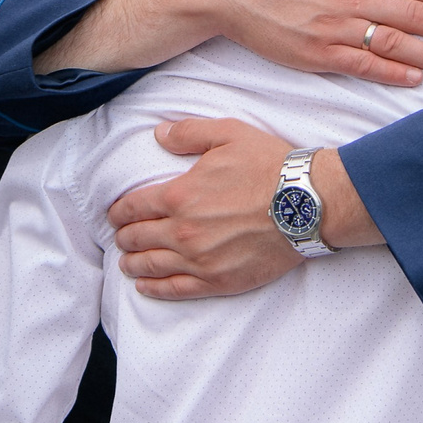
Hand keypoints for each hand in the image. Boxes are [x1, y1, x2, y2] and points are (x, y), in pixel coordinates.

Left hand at [107, 118, 304, 299]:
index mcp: (179, 195)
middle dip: (124, 237)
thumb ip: (189, 133)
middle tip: (122, 237)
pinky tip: (145, 286)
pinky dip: (155, 288)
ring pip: (152, 266)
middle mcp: (183, 231)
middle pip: (138, 238)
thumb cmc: (270, 167)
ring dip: (133, 263)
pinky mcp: (218, 281)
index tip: (116, 215)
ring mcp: (200, 260)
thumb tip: (158, 134)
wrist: (307, 205)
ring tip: (127, 262)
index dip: (119, 212)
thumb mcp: (228, 134)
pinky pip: (176, 289)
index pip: (133, 207)